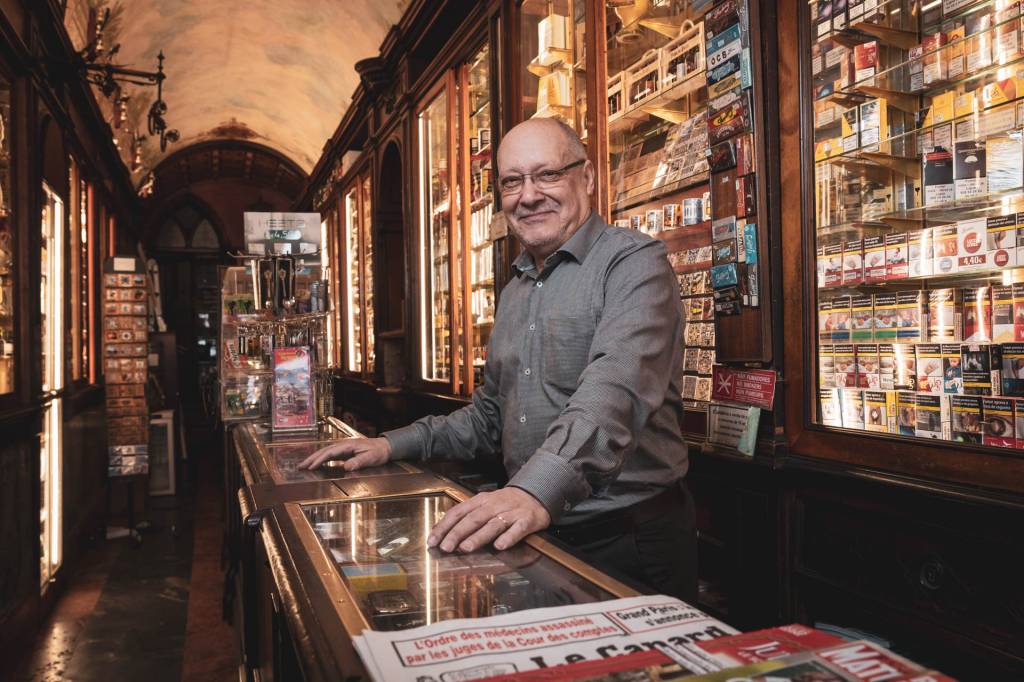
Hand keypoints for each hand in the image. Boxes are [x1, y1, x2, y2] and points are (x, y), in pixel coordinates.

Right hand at [297, 437, 390, 470]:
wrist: (385, 447)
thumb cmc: (378, 452)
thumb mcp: (370, 458)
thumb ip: (358, 462)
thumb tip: (346, 467)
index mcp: (348, 445)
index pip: (330, 452)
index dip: (319, 459)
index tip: (311, 466)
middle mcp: (343, 445)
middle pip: (324, 451)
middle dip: (311, 458)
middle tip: (300, 466)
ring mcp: (343, 448)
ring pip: (325, 452)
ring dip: (314, 458)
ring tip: (304, 466)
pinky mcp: (345, 452)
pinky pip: (330, 455)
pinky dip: (321, 459)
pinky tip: (316, 465)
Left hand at [428, 487, 550, 552]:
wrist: (535, 495)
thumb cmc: (505, 503)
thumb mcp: (484, 504)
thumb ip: (466, 516)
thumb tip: (443, 533)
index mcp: (481, 501)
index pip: (458, 512)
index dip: (444, 526)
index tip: (432, 541)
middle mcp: (494, 505)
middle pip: (473, 519)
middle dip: (457, 533)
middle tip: (445, 547)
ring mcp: (511, 512)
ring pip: (492, 524)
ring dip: (478, 536)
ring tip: (466, 548)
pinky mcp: (527, 520)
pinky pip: (517, 529)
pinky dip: (508, 537)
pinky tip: (500, 546)